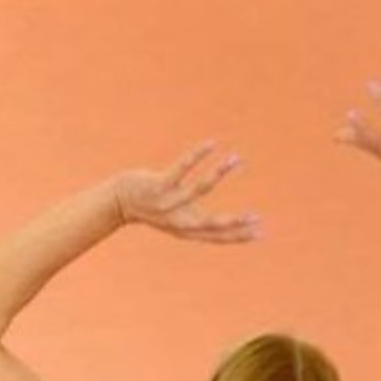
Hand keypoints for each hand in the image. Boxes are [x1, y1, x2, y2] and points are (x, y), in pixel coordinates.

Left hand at [108, 143, 256, 243]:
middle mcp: (178, 219)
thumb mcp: (177, 217)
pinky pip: (181, 168)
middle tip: (255, 216)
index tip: (262, 232)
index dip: (239, 236)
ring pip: (199, 188)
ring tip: (235, 158)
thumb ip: (197, 220)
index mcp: (186, 229)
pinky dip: (198, 155)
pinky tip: (211, 144)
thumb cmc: (152, 208)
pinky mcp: (158, 185)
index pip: (217, 236)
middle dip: (233, 222)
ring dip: (219, 172)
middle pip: (210, 223)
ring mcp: (168, 203)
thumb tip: (221, 224)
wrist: (118, 202)